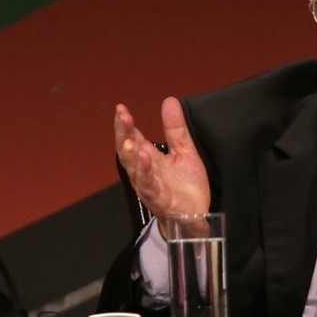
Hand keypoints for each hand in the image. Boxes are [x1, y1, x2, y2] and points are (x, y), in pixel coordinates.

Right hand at [114, 98, 209, 238]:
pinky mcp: (160, 201)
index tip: (121, 108)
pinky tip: (145, 160)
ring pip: (135, 170)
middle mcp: (144, 172)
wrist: (196, 215)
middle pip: (128, 151)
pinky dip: (146, 174)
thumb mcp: (184, 151)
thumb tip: (169, 100)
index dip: (125, 124)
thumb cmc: (185, 186)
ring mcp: (150, 187)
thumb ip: (175, 129)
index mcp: (149, 158)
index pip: (132, 137)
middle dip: (123, 134)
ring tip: (130, 141)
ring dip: (131, 155)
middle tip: (122, 117)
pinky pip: (150, 187)